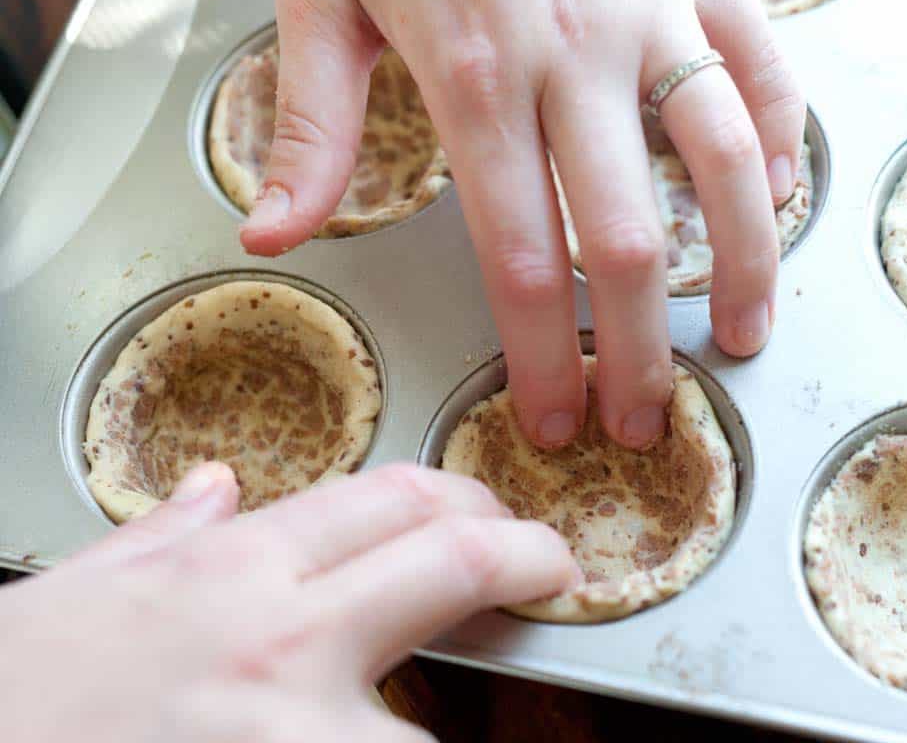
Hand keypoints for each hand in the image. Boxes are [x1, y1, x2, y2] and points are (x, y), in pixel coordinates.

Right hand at [1, 462, 577, 741]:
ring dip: (462, 717)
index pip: (391, 499)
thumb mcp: (67, 600)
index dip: (468, 502)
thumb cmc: (8, 705)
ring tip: (467, 717)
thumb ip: (158, 540)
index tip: (498, 522)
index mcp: (228, 572)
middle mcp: (282, 640)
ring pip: (438, 718)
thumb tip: (215, 491)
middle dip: (525, 554)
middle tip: (548, 571)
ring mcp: (301, 734)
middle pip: (454, 559)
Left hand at [240, 0, 804, 449]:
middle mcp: (577, 54)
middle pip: (626, 241)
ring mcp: (653, 9)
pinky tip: (777, 203)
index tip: (554, 420)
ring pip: (727, 164)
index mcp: (475, 74)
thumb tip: (273, 235)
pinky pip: (763, 67)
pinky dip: (781, 141)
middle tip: (640, 419)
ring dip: (741, 268)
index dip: (542, 356)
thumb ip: (310, 123)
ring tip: (741, 339)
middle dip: (638, 351)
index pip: (519, 257)